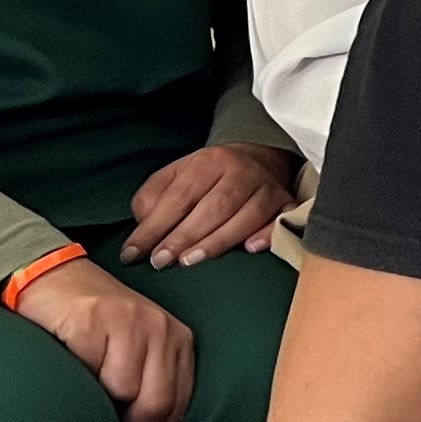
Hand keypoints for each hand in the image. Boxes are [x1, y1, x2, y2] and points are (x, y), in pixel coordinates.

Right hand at [10, 259, 196, 421]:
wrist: (49, 276)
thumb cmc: (88, 325)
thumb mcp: (131, 352)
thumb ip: (145, 386)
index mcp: (177, 342)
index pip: (178, 407)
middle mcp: (161, 329)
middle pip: (158, 404)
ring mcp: (129, 321)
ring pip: (124, 390)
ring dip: (99, 404)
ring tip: (80, 400)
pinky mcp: (94, 319)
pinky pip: (90, 371)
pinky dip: (75, 382)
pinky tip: (66, 372)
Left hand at [124, 142, 295, 268]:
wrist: (255, 160)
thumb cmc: (206, 178)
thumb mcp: (173, 178)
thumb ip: (152, 201)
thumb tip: (143, 233)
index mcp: (208, 162)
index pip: (180, 196)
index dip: (155, 226)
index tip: (135, 252)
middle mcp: (241, 171)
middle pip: (215, 206)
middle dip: (185, 236)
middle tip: (162, 261)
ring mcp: (267, 188)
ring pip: (247, 215)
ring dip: (218, 241)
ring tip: (191, 261)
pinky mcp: (286, 203)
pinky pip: (282, 219)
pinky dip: (268, 234)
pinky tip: (251, 248)